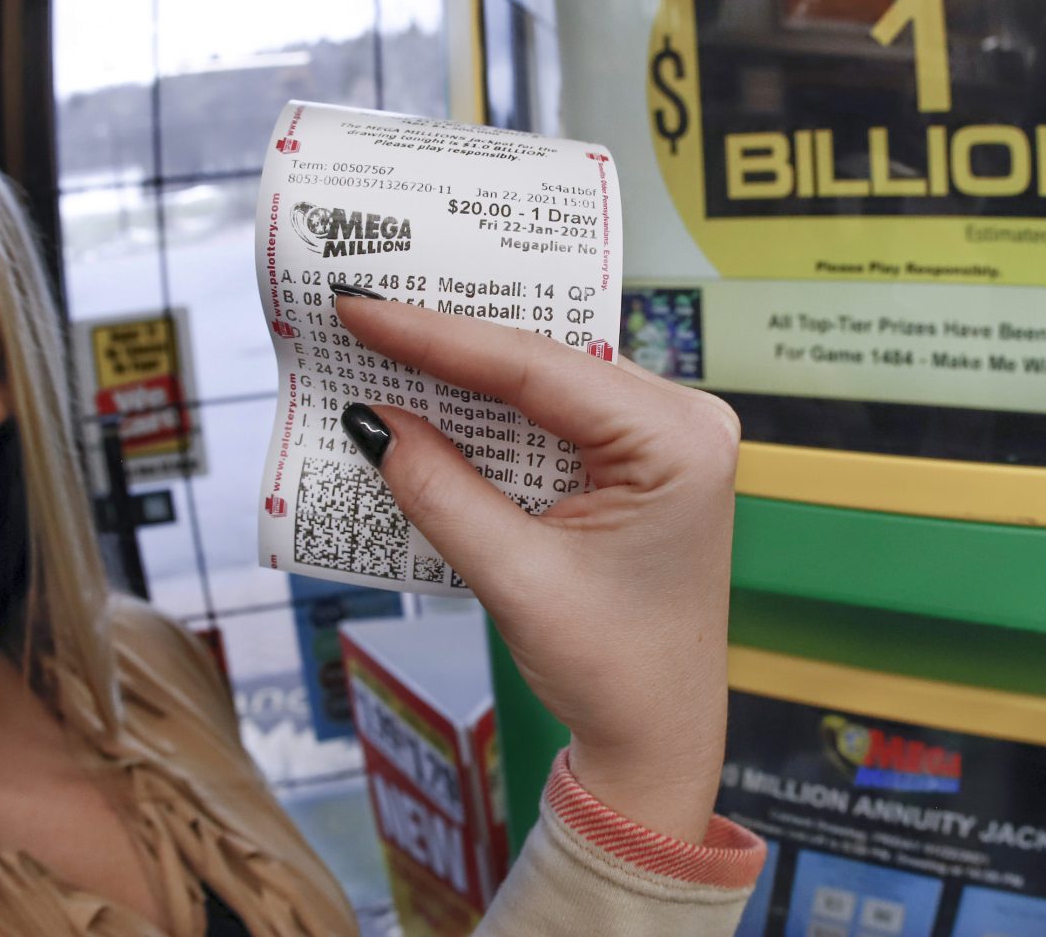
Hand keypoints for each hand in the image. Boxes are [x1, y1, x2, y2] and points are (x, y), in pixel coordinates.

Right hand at [334, 296, 739, 842]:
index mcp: (677, 441)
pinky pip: (552, 413)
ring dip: (464, 371)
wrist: (655, 737)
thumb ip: (442, 492)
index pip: (539, 367)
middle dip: (449, 339)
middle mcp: (682, 421)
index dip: (440, 336)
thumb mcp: (517, 579)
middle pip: (543, 359)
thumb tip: (375, 421)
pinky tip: (432, 394)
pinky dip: (490, 410)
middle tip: (363, 310)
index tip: (364, 309)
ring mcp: (663, 436)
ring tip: (383, 341)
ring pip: (544, 379)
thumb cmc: (614, 670)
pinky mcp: (636, 458)